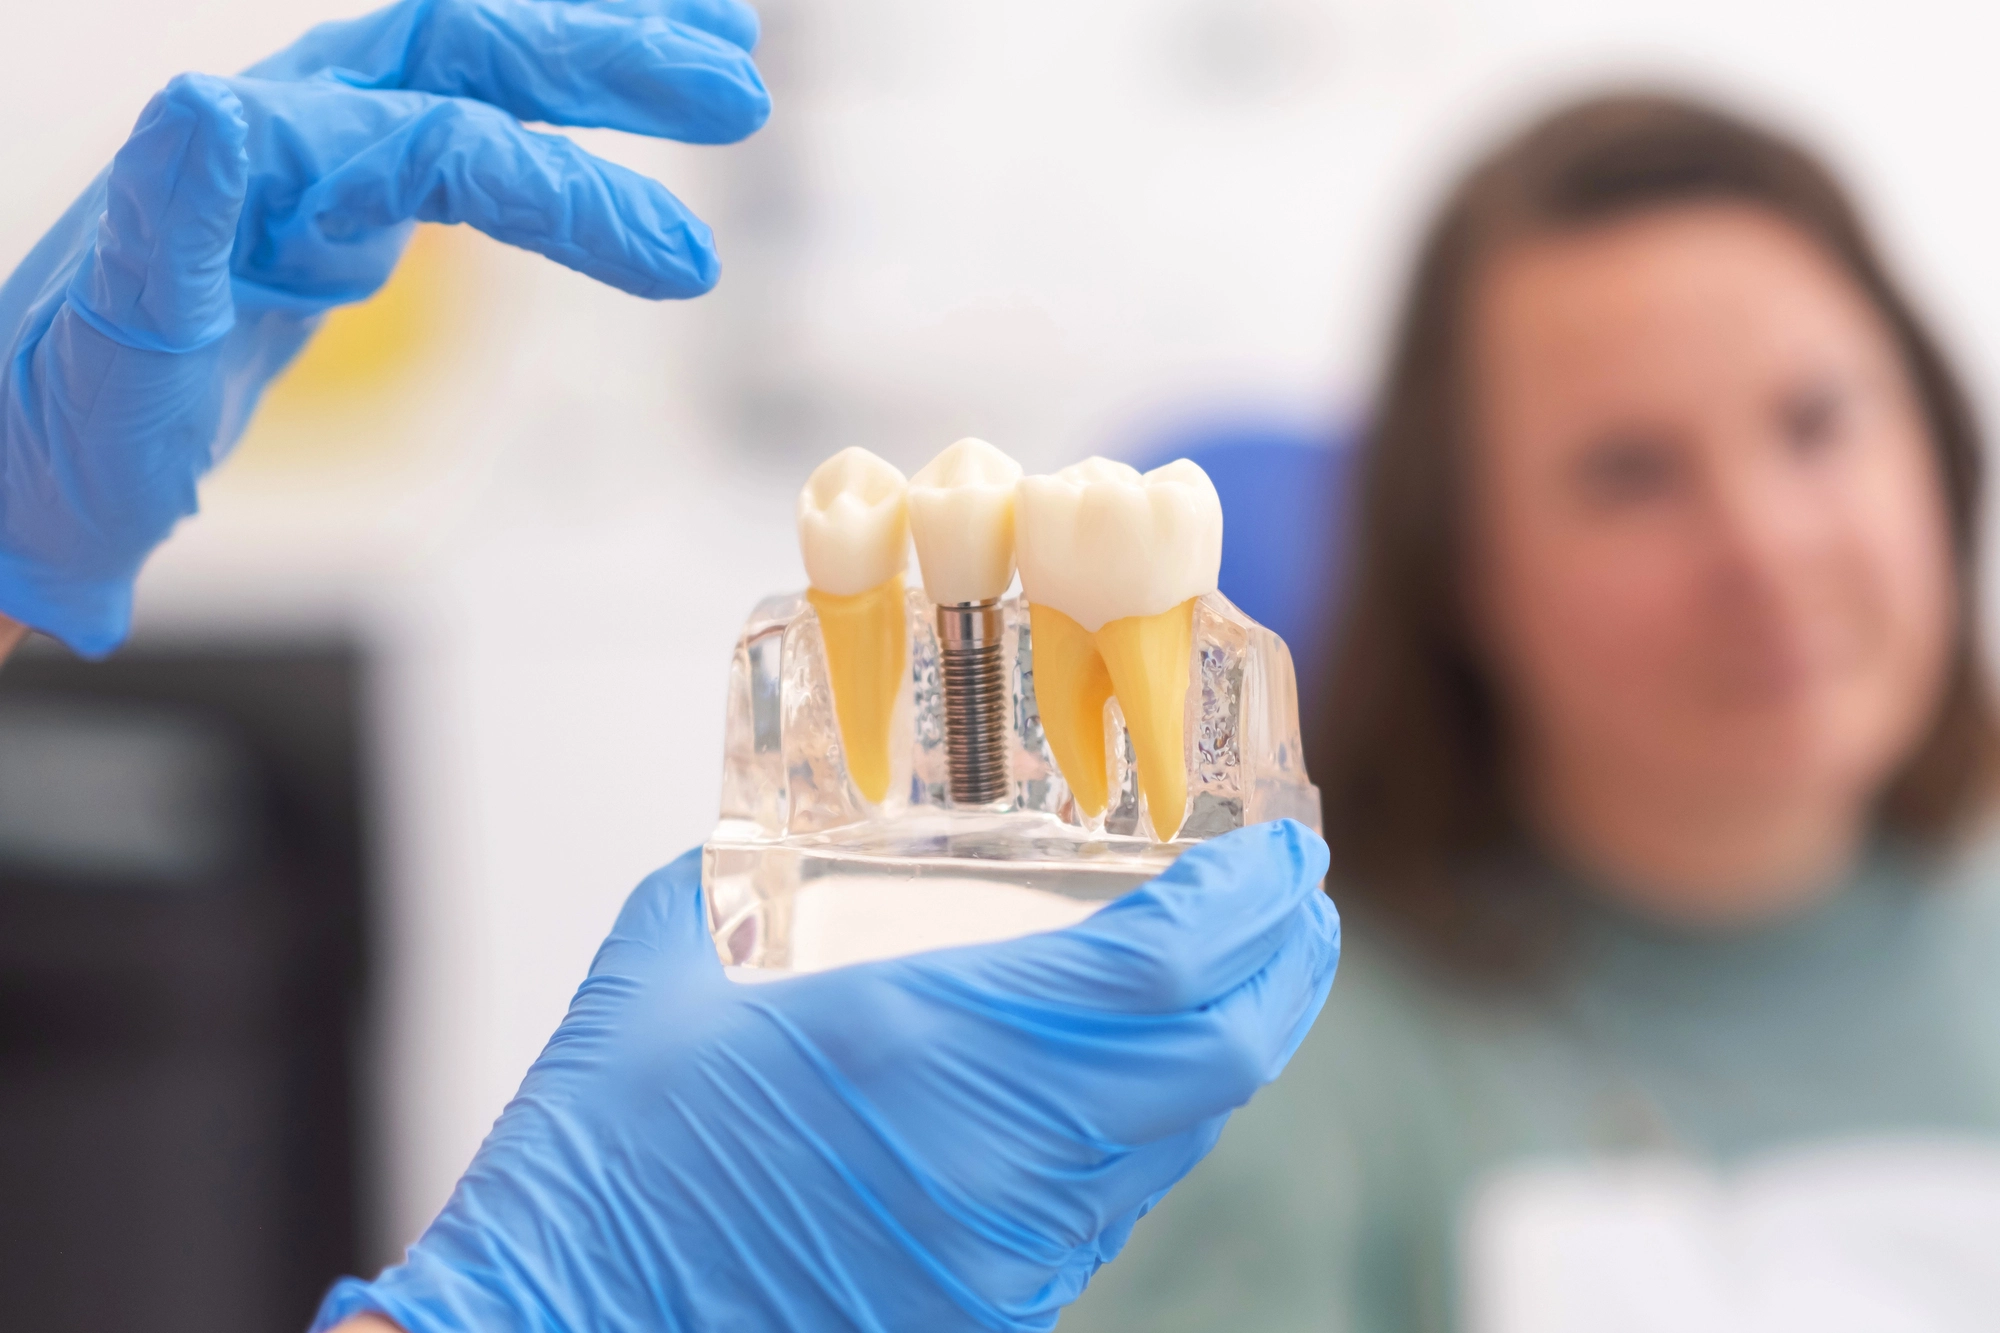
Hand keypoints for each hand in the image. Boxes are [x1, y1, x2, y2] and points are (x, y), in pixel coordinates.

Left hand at [0, 0, 766, 656]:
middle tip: (735, 94)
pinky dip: (549, 108)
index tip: (680, 264)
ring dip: (595, 53)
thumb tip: (213, 106)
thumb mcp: (109, 351)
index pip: (435, 141)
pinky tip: (610, 112)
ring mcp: (312, 163)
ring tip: (720, 51)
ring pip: (470, 67)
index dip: (566, 188)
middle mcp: (284, 136)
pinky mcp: (333, 206)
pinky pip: (458, 125)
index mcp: (243, 167)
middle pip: (464, 49)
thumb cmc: (64, 437)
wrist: (27, 469)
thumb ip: (164, 221)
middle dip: (606, 61)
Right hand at [311, 821, 1339, 1331]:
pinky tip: (1127, 1074)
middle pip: (1222, 1059)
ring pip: (1179, 1136)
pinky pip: (1115, 1201)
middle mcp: (1004, 1156)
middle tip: (1298, 901)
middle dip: (1289, 967)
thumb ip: (766, 867)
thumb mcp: (680, 953)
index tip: (1284, 848)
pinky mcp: (992, 1309)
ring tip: (1231, 970)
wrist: (560, 1323)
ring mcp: (1009, 1250)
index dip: (1254, 901)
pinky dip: (1153, 1122)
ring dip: (1226, 1044)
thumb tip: (810, 827)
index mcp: (933, 1044)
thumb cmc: (604, 1149)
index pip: (1167, 963)